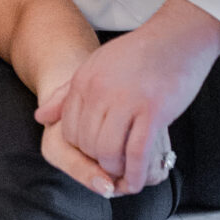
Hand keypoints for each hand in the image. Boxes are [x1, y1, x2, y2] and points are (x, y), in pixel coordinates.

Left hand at [35, 0, 219, 192]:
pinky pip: (136, 154)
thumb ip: (67, 94)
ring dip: (114, 168)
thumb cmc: (140, 53)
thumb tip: (40, 116)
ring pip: (108, 151)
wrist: (178, 37)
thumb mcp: (96, 66)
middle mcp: (101, 92)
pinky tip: (134, 182)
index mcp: (84, 81)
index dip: (81, 147)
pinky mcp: (153, 112)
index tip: (95, 153)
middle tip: (111, 166)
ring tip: (123, 171)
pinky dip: (133, 174)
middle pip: (86, 143)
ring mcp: (127, 102)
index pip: (69, 129)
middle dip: (97, 160)